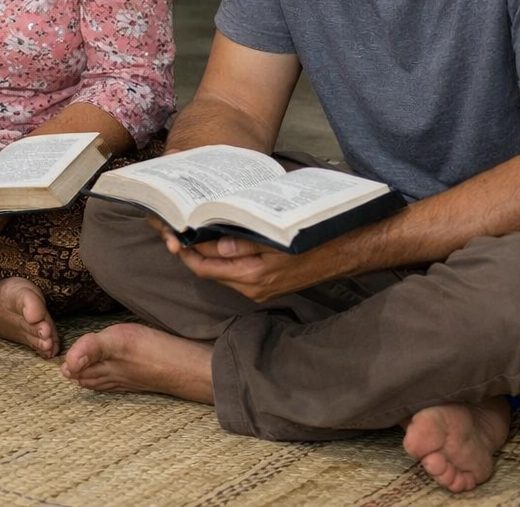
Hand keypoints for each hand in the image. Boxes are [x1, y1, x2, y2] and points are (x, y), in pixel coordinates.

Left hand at [155, 223, 341, 301]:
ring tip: (197, 231)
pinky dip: (225, 258)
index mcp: (252, 277)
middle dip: (193, 253)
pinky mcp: (268, 285)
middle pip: (210, 272)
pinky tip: (222, 239)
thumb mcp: (276, 238)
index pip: (205, 268)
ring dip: (208, 255)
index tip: (174, 234)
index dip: (186, 252)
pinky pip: (237, 273)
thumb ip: (244, 244)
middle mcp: (253, 288)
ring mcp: (261, 289)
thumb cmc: (313, 241)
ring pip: (222, 272)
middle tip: (180, 230)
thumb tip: (215, 246)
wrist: (345, 252)